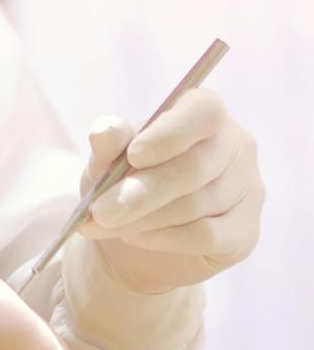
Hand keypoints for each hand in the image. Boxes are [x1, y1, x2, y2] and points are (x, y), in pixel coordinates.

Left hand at [77, 88, 264, 293]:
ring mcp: (248, 189)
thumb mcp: (105, 161)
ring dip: (144, 218)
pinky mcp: (246, 232)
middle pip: (195, 167)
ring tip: (107, 223)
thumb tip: (104, 131)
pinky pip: (207, 236)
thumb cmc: (121, 182)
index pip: (205, 111)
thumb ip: (107, 145)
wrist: (131, 237)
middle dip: (141, 192)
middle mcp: (236, 146)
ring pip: (197, 205)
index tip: (133, 156)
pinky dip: (164, 238)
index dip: (171, 134)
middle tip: (100, 211)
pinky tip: (137, 236)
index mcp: (203, 113)